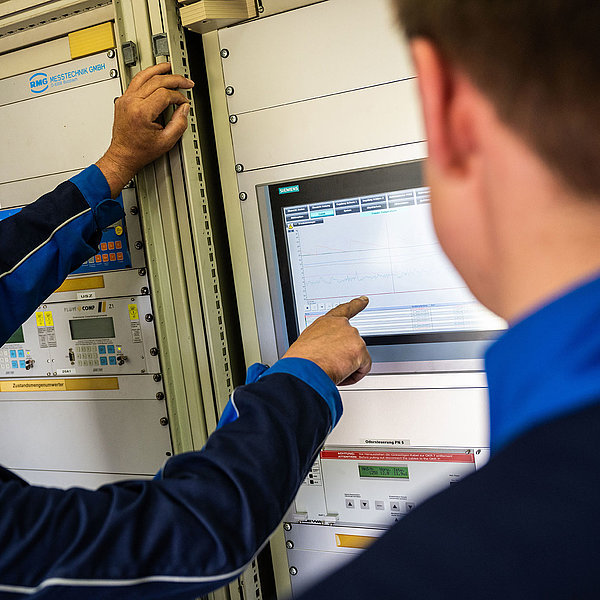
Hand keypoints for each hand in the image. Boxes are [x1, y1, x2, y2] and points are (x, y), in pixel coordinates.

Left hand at [96, 63, 193, 197]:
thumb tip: (184, 109)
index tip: (184, 103)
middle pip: (155, 81)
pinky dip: (147, 75)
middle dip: (174, 79)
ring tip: (170, 67)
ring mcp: (125, 99)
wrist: (123, 155)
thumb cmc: (140, 151)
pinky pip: (136, 81)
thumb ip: (179, 124)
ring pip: (143, 75)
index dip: (178, 97)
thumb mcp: (166, 142)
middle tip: (186, 81)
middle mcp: (131, 103)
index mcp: (141, 113)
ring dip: (158, 70)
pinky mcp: (122, 100)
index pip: (165, 94)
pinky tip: (155, 75)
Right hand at [283, 297, 371, 384]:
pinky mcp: (359, 348)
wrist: (304, 370)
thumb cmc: (301, 361)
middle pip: (353, 343)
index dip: (356, 304)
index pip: (343, 310)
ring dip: (347, 367)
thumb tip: (325, 355)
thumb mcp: (308, 344)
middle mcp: (341, 325)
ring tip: (330, 369)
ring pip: (358, 357)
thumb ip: (323, 342)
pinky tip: (340, 374)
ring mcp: (351, 335)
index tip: (364, 300)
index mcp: (326, 322)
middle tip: (331, 365)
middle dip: (346, 356)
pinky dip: (354, 376)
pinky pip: (364, 367)